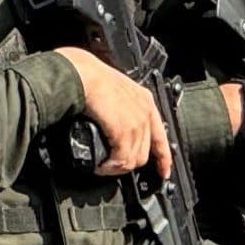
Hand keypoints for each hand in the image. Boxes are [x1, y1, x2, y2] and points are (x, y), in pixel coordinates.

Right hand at [52, 48, 166, 177]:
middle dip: (128, 164)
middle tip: (112, 167)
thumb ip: (119, 106)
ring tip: (103, 166)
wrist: (81, 74)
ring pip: (133, 159)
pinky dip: (109, 167)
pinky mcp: (124, 131)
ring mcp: (136, 122)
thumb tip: (111, 123)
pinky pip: (121, 160)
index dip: (163, 158)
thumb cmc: (88, 77)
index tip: (163, 171)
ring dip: (116, 167)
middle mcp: (144, 112)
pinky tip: (101, 165)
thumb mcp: (114, 89)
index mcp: (144, 100)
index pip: (161, 136)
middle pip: (145, 153)